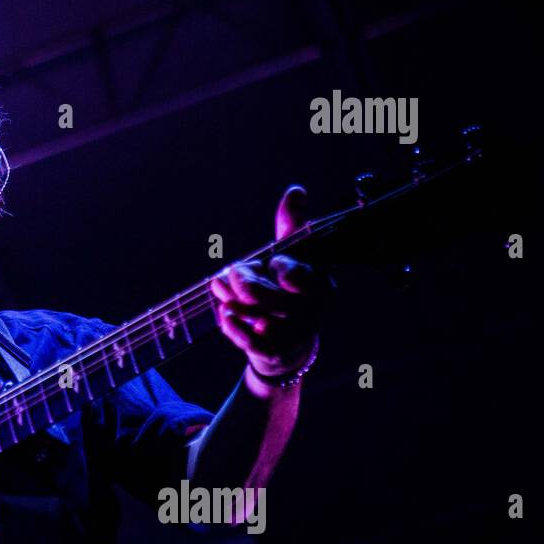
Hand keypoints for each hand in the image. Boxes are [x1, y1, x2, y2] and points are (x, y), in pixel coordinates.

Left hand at [209, 185, 330, 380]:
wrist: (287, 342)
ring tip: (224, 296)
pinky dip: (235, 328)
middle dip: (246, 283)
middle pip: (273, 297)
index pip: (301, 275)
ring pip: (261, 318)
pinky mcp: (276, 352)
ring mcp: (295, 334)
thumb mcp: (291, 254)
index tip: (275, 265)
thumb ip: (292, 226)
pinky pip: (253, 342)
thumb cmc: (288, 289)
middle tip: (231, 275)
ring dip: (237, 305)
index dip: (286, 271)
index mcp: (320, 282)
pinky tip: (224, 315)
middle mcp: (313, 310)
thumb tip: (296, 191)